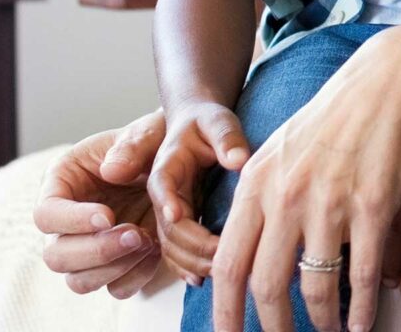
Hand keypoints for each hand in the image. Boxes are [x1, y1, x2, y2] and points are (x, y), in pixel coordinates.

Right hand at [32, 109, 167, 297]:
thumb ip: (131, 146)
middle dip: (96, 251)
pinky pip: (115, 289)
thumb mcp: (148, 133)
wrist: (184, 165)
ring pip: (79, 281)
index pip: (46, 214)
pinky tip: (156, 252)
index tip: (108, 216)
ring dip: (114, 268)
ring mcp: (89, 248)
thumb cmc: (156, 142)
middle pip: (56, 256)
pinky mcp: (115, 265)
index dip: (72, 221)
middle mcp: (67, 221)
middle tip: (136, 234)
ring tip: (149, 241)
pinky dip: (135, 278)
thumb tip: (110, 171)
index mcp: (62, 183)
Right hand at [147, 98, 253, 284]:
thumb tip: (239, 160)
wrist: (198, 126)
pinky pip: (175, 252)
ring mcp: (168, 212)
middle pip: (167, 226)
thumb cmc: (208, 122)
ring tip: (220, 271)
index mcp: (167, 166)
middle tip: (221, 255)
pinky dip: (186, 267)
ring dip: (190, 261)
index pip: (162, 186)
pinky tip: (203, 279)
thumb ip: (227, 138)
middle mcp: (162, 194)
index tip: (179, 215)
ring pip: (169, 246)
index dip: (168, 202)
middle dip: (191, 244)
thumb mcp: (217, 121)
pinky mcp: (178, 224)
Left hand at [212, 25, 400, 331]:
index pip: (228, 265)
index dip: (225, 312)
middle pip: (267, 287)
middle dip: (273, 329)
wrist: (388, 83)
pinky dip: (362, 308)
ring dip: (321, 322)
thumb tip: (240, 252)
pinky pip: (362, 273)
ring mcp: (330, 203)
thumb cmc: (333, 119)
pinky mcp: (372, 206)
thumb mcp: (278, 152)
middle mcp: (286, 197)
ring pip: (316, 287)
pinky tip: (362, 324)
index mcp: (256, 186)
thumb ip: (257, 200)